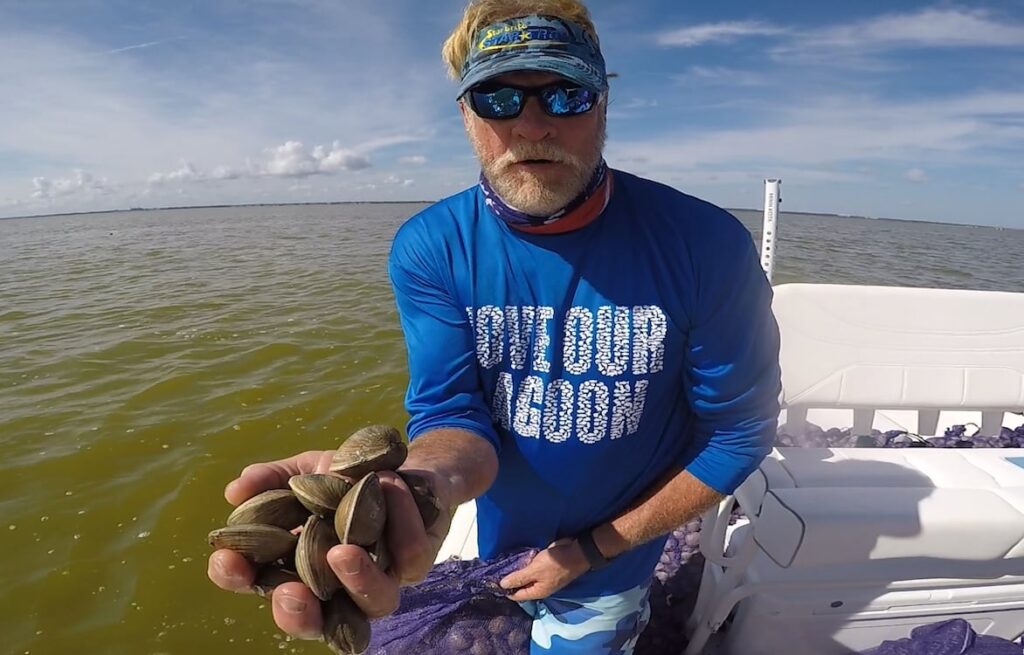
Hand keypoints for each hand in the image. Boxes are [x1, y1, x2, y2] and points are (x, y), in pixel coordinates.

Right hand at [207, 450, 453, 640]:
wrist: (404, 466)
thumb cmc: (346, 478)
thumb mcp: (306, 470)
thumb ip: (272, 479)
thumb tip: (236, 490)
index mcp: (299, 566)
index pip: (260, 584)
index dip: (239, 578)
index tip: (226, 560)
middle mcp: (338, 585)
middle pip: (315, 620)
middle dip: (297, 614)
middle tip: (288, 592)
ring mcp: (380, 578)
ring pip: (374, 602)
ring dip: (357, 581)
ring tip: (342, 553)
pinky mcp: (417, 563)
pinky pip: (412, 555)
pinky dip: (400, 519)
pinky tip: (387, 484)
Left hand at [498, 538, 590, 600]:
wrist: (576, 552)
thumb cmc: (556, 563)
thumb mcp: (535, 570)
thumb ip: (519, 578)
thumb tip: (502, 585)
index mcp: (537, 592)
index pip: (515, 595)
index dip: (504, 589)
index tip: (490, 581)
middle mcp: (539, 586)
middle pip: (520, 586)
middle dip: (508, 580)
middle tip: (493, 570)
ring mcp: (542, 576)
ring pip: (525, 576)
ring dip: (516, 570)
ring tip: (501, 563)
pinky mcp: (544, 566)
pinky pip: (530, 568)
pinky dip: (523, 564)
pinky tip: (515, 557)